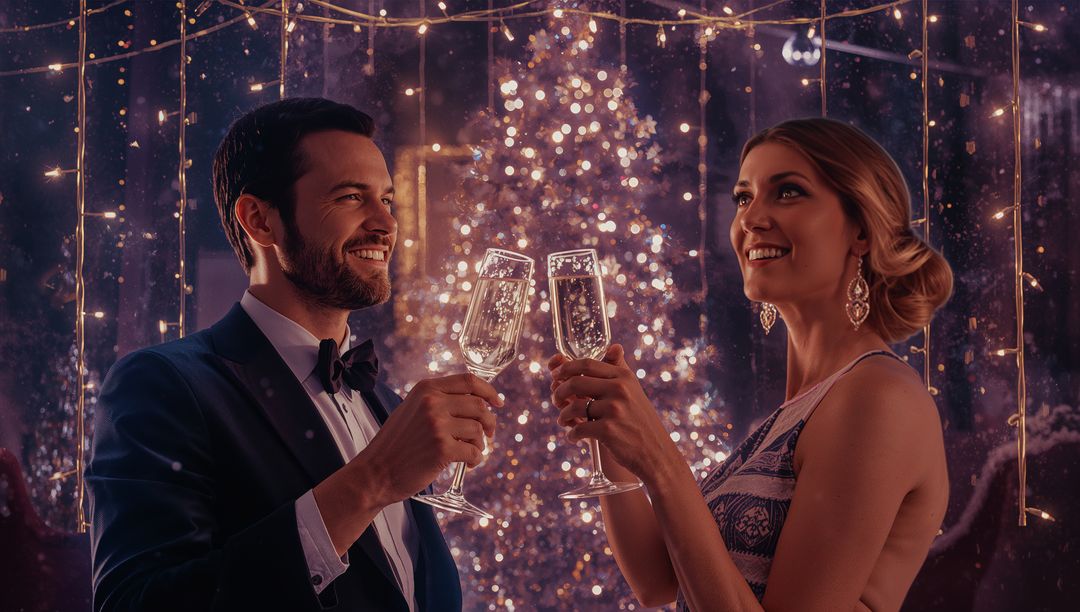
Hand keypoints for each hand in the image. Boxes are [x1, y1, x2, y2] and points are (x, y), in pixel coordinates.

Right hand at [356, 373, 501, 504]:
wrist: (375, 472)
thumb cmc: (396, 444)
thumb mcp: (412, 409)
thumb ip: (438, 400)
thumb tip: (476, 401)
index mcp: (427, 389)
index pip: (469, 381)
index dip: (489, 391)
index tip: (498, 403)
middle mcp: (433, 403)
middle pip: (479, 406)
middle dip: (489, 423)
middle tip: (488, 436)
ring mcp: (437, 425)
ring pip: (478, 430)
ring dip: (480, 444)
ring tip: (471, 453)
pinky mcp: (442, 449)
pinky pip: (474, 452)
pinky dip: (476, 460)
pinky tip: (468, 464)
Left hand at [548, 344, 678, 480]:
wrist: (656, 453)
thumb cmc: (640, 420)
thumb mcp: (634, 390)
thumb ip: (620, 369)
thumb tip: (614, 346)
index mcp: (623, 377)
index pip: (587, 364)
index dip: (566, 368)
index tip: (555, 375)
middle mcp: (619, 389)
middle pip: (575, 382)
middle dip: (559, 391)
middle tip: (556, 400)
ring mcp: (614, 410)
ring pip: (573, 406)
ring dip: (563, 415)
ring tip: (563, 421)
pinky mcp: (608, 431)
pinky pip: (578, 429)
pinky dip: (572, 435)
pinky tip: (574, 437)